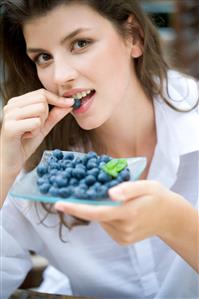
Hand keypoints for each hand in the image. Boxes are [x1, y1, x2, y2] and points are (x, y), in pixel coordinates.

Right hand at [1, 88, 73, 174]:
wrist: (10, 161)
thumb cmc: (25, 143)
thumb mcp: (43, 127)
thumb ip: (55, 115)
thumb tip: (70, 103)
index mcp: (18, 102)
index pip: (41, 93)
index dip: (58, 98)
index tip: (72, 103)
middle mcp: (11, 105)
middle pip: (42, 99)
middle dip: (46, 115)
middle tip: (36, 127)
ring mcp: (10, 115)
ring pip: (40, 109)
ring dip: (40, 124)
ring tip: (30, 132)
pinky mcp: (10, 126)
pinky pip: (35, 123)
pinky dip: (35, 132)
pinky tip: (26, 136)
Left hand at [55, 180, 179, 244]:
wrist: (169, 217)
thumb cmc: (157, 196)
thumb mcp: (146, 186)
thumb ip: (128, 189)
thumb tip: (109, 193)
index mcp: (129, 213)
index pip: (97, 212)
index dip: (76, 208)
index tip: (58, 203)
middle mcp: (124, 229)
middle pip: (96, 215)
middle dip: (88, 203)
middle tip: (86, 189)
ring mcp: (123, 237)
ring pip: (100, 220)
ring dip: (100, 208)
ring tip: (113, 198)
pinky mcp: (122, 241)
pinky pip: (106, 225)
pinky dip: (106, 215)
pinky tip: (118, 208)